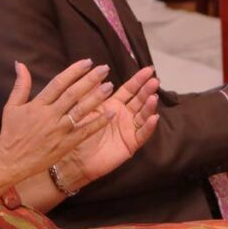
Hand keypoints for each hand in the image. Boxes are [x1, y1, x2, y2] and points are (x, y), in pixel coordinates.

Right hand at [0, 60, 115, 182]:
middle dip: (90, 80)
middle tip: (105, 68)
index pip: (58, 83)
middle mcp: (50, 116)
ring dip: (96, 98)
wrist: (10, 162)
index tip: (88, 62)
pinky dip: (98, 123)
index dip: (74, 71)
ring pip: (80, 111)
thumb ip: (20, 85)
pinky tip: (111, 114)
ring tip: (110, 86)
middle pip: (73, 94)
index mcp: (38, 105)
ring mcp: (59, 131)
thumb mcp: (12, 107)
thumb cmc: (11, 133)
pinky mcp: (65, 144)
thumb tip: (21, 64)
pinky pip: (85, 132)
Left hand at [60, 67, 160, 183]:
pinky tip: (154, 118)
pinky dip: (149, 126)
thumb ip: (92, 92)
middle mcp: (124, 116)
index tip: (148, 70)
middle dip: (147, 90)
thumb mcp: (85, 109)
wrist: (73, 159)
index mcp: (113, 105)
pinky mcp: (131, 144)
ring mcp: (129, 129)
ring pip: (143, 115)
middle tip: (155, 80)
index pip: (130, 90)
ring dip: (149, 106)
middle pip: (139, 100)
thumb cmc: (77, 133)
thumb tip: (98, 72)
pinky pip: (142, 134)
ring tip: (153, 97)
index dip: (139, 80)